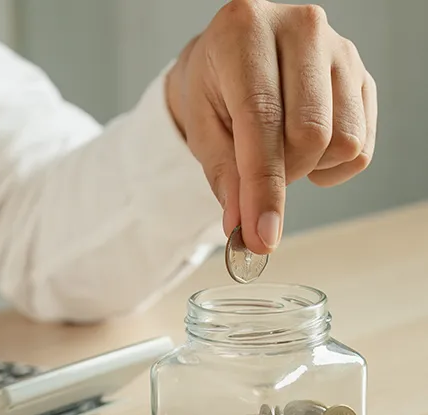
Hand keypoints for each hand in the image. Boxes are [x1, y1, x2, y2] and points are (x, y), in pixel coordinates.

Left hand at [166, 0, 376, 253]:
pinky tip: (305, 149)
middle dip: (282, 177)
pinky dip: (331, 166)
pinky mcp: (362, 74)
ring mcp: (340, 50)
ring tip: (277, 151)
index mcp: (245, 32)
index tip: (261, 236)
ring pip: (344, 142)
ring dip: (308, 169)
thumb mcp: (200, 127)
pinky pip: (361, 146)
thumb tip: (245, 230)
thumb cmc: (212, 88)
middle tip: (256, 177)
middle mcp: (301, 30)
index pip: (262, 121)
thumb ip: (223, 176)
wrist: (233, 55)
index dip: (263, 187)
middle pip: (311, 134)